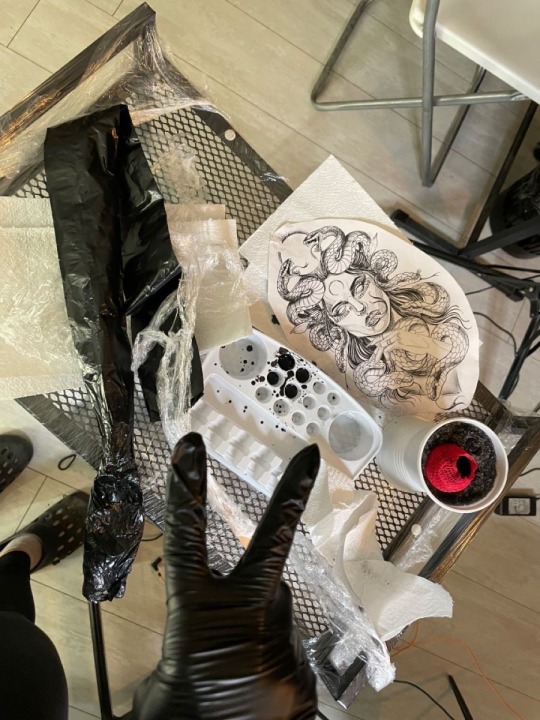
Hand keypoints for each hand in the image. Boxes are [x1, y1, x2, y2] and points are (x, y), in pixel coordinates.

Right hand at [128, 433, 319, 719]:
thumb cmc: (180, 717)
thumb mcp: (168, 675)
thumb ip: (196, 632)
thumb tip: (214, 614)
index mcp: (195, 621)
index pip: (187, 542)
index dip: (187, 492)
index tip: (189, 446)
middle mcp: (243, 627)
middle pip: (270, 557)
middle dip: (289, 502)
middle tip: (309, 457)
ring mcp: (280, 653)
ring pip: (277, 613)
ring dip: (262, 624)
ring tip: (237, 664)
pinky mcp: (304, 678)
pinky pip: (288, 647)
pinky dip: (273, 655)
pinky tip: (256, 686)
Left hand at [373, 328, 450, 361]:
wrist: (426, 343)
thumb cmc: (418, 343)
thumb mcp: (406, 340)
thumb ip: (398, 341)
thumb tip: (391, 346)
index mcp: (397, 331)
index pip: (383, 335)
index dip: (376, 340)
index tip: (371, 345)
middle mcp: (396, 332)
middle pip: (382, 340)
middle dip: (375, 348)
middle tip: (371, 355)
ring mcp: (398, 337)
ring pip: (384, 345)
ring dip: (379, 353)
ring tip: (376, 359)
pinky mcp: (400, 342)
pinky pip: (389, 348)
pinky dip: (386, 354)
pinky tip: (385, 358)